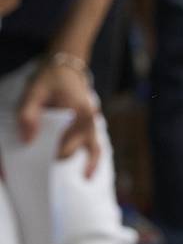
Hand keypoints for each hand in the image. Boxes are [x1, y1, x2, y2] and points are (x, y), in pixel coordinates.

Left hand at [18, 58, 100, 175]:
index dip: (43, 155)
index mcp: (78, 112)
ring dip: (64, 158)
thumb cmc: (49, 80)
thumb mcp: (33, 92)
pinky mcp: (89, 127)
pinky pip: (95, 148)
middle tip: (30, 160)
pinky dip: (92, 162)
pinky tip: (86, 176)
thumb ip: (28, 115)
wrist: (65, 67)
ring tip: (49, 173)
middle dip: (49, 158)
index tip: (26, 158)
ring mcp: (91, 124)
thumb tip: (28, 141)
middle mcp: (89, 120)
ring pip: (84, 151)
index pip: (61, 147)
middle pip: (68, 152)